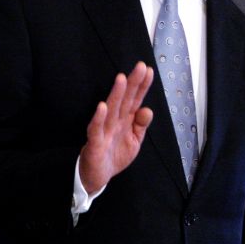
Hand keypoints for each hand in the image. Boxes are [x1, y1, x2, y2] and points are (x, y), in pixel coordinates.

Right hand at [79, 62, 153, 193]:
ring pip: (111, 110)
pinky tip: (102, 107)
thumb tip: (148, 109)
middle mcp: (115, 121)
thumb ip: (141, 125)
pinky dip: (98, 118)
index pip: (135, 99)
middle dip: (132, 83)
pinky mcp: (94, 142)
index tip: (149, 71)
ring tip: (121, 79)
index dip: (142, 86)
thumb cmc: (115, 155)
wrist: (97, 177)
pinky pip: (96, 129)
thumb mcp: (134, 141)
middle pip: (125, 99)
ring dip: (116, 94)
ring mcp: (104, 130)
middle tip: (140, 66)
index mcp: (125, 120)